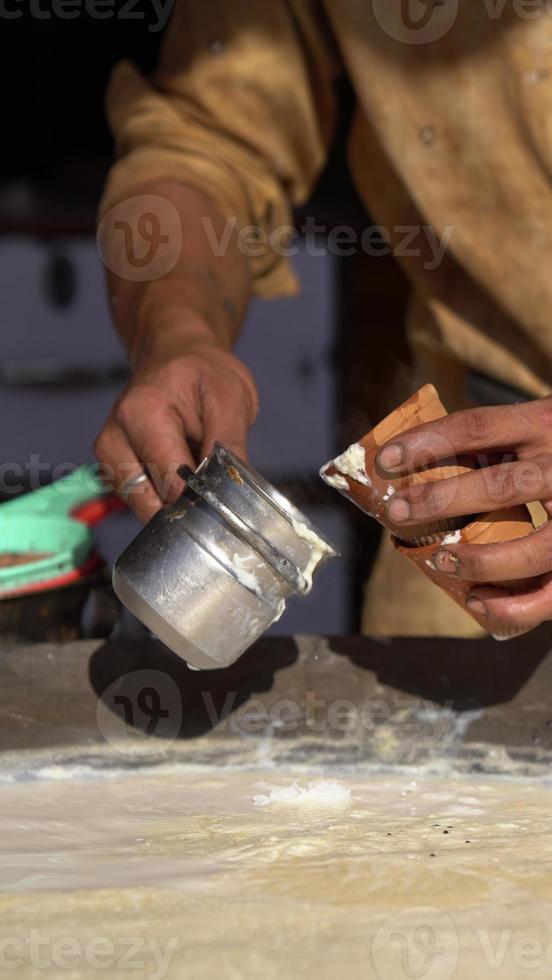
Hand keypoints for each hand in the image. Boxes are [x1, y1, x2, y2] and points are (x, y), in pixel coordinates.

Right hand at [94, 341, 258, 521]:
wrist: (177, 357)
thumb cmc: (204, 374)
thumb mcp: (232, 399)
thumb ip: (229, 446)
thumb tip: (230, 491)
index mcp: (143, 413)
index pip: (171, 480)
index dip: (202, 497)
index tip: (226, 496)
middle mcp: (115, 436)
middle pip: (149, 500)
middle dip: (186, 504)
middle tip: (215, 488)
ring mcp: (109, 454)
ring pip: (142, 505)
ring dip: (174, 501)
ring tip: (196, 471)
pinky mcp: (111, 466)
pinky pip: (139, 499)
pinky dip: (163, 497)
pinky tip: (181, 474)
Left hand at [376, 397, 551, 635]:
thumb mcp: (536, 424)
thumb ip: (494, 440)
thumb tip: (412, 463)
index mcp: (546, 422)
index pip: (479, 426)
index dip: (429, 441)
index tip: (385, 458)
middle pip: (504, 486)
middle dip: (443, 501)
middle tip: (398, 511)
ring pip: (537, 548)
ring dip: (481, 560)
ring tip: (440, 560)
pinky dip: (514, 606)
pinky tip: (477, 600)